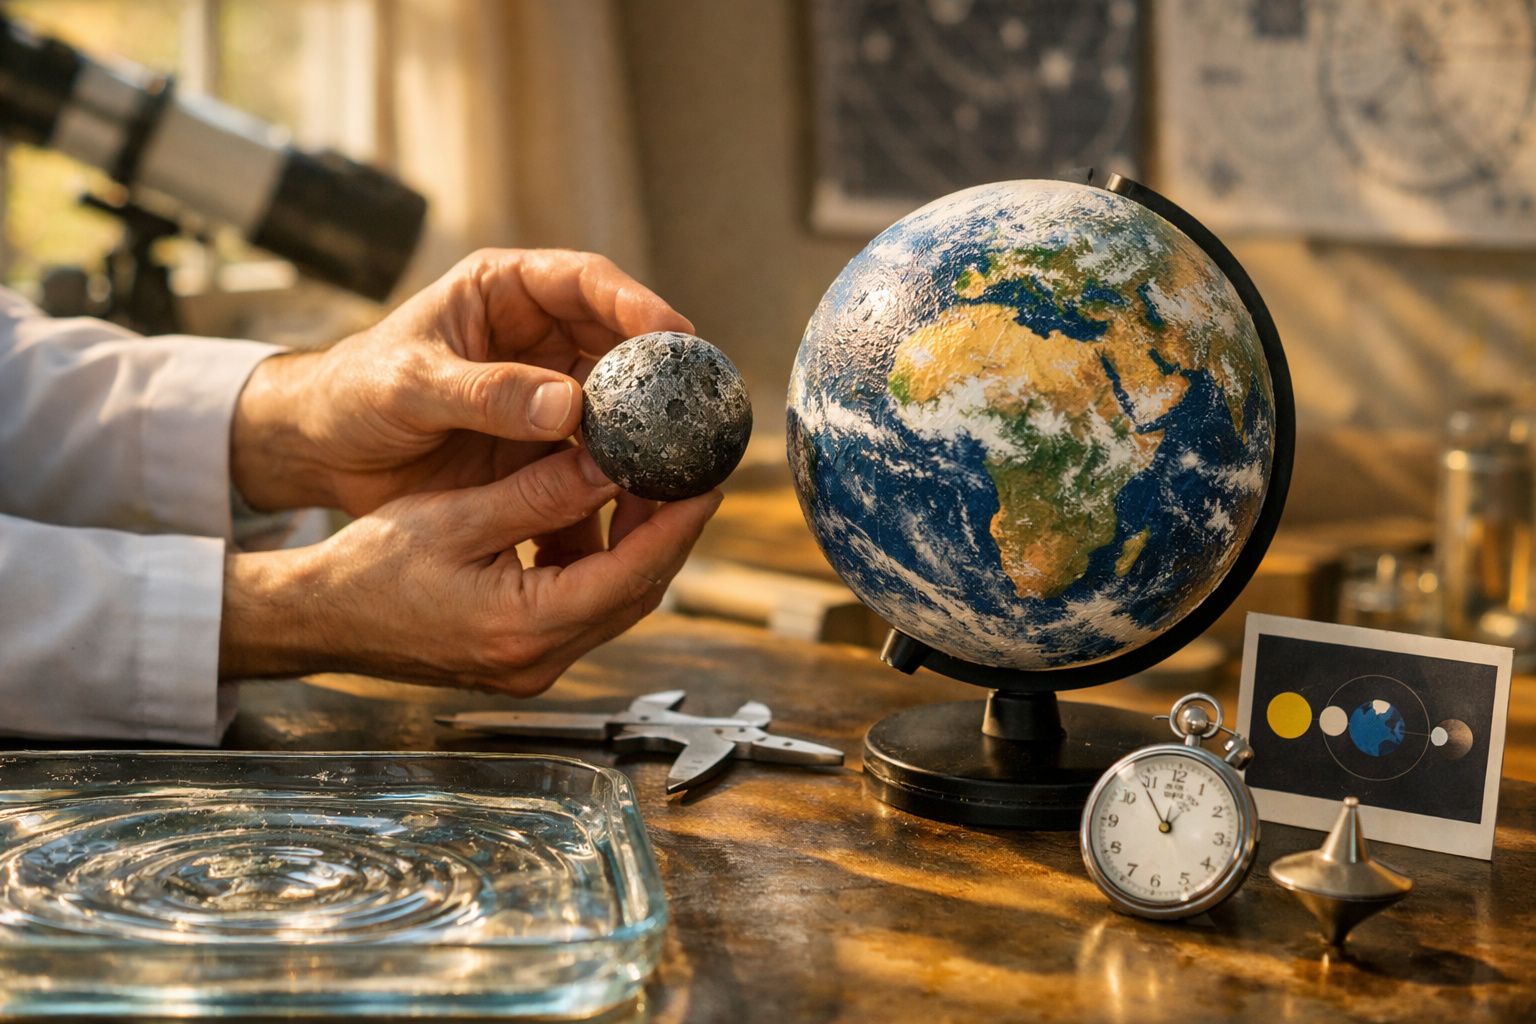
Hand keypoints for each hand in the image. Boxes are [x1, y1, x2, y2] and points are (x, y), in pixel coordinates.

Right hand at [219, 446, 721, 690]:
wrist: (318, 619)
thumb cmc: (370, 567)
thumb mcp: (457, 517)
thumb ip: (541, 494)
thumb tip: (614, 459)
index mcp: (522, 629)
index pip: (631, 574)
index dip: (677, 525)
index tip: (709, 479)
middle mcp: (538, 662)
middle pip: (636, 593)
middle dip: (668, 532)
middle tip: (690, 473)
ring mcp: (532, 668)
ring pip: (615, 602)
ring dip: (637, 545)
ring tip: (647, 483)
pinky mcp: (523, 659)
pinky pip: (584, 609)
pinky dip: (600, 563)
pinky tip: (597, 515)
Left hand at [230, 248, 692, 516]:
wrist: (321, 453)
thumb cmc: (352, 396)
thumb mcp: (410, 388)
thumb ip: (486, 394)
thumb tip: (571, 406)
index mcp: (503, 292)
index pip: (585, 282)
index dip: (637, 302)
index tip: (676, 333)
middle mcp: (534, 335)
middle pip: (617, 342)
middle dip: (656, 372)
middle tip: (692, 403)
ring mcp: (543, 389)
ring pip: (614, 401)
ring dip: (641, 428)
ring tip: (672, 456)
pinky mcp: (541, 442)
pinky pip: (592, 451)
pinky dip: (614, 470)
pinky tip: (634, 494)